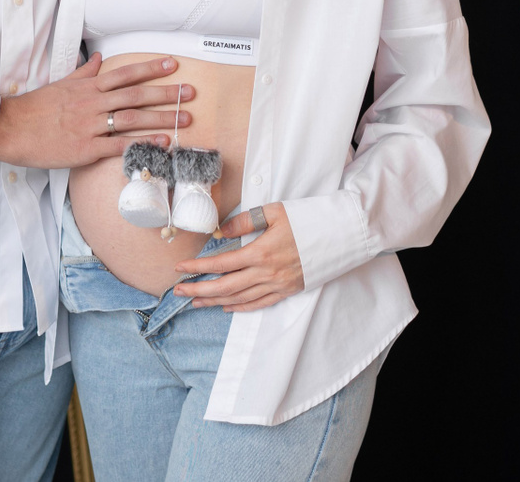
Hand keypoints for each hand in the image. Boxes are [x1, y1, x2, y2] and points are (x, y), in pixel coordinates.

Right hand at [0, 53, 193, 169]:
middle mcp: (92, 103)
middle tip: (191, 91)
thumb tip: (97, 59)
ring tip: (185, 118)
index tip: (172, 63)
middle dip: (166, 92)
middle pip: (136, 94)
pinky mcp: (85, 148)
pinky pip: (119, 145)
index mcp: (87, 87)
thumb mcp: (60, 84)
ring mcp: (90, 126)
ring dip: (162, 118)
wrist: (11, 129)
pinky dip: (142, 142)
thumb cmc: (34, 108)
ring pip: (132, 118)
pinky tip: (161, 142)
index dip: (150, 68)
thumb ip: (82, 73)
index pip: (125, 73)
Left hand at [171, 203, 303, 312]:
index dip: (198, 268)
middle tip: (179, 292)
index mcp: (261, 252)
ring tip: (196, 301)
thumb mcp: (275, 212)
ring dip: (215, 301)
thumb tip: (221, 231)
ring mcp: (277, 285)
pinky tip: (227, 307)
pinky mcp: (287, 290)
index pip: (221, 264)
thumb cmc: (308, 219)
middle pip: (225, 287)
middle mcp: (266, 273)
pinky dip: (241, 307)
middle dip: (199, 290)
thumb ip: (246, 221)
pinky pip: (259, 304)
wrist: (341, 235)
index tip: (180, 269)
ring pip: (239, 299)